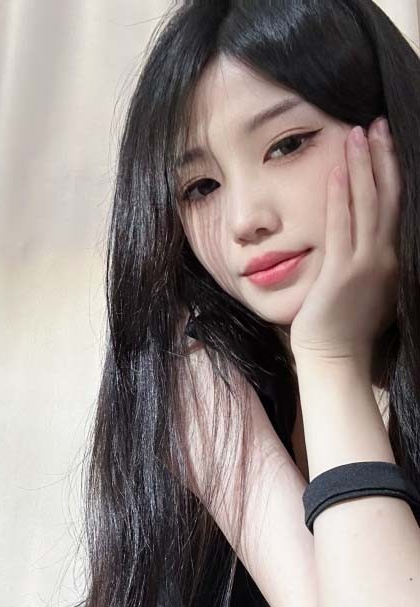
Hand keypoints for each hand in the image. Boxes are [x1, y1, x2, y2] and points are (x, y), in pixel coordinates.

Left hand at [289, 117, 400, 375]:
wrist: (335, 360)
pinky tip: (335, 171)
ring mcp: (364, 264)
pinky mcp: (342, 272)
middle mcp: (384, 257)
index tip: (385, 143)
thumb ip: (367, 264)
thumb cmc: (343, 331)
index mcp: (390, 261)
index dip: (391, 172)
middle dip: (382, 157)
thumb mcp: (363, 291)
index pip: (394, 207)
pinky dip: (339, 196)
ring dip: (363, 166)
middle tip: (378, 123)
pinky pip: (341, 226)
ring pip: (368, 204)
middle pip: (388, 196)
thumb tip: (366, 246)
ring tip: (358, 132)